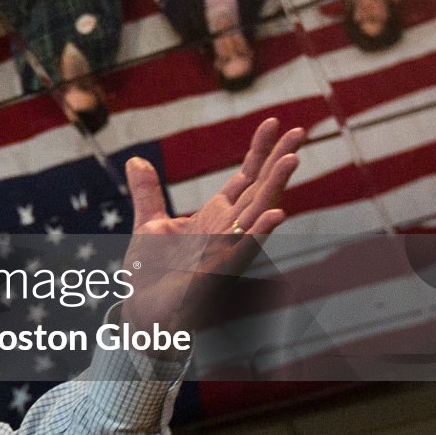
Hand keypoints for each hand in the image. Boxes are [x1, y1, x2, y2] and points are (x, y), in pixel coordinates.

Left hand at [117, 117, 304, 344]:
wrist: (141, 312)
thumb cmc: (151, 275)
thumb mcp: (147, 225)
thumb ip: (148, 193)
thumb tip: (136, 160)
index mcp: (214, 217)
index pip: (244, 177)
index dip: (258, 151)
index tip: (272, 122)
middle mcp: (226, 230)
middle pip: (259, 189)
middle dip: (278, 160)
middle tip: (299, 129)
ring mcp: (225, 249)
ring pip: (257, 213)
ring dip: (275, 186)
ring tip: (293, 158)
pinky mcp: (217, 271)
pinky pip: (243, 249)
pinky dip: (259, 231)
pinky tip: (277, 213)